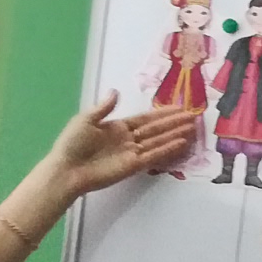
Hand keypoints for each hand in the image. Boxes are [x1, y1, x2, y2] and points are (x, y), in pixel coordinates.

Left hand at [42, 89, 199, 200]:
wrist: (67, 169)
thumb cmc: (72, 143)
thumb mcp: (85, 119)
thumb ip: (104, 108)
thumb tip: (116, 91)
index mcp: (117, 126)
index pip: (146, 118)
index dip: (162, 113)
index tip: (180, 107)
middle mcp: (128, 139)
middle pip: (156, 129)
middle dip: (174, 123)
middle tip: (193, 117)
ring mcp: (133, 153)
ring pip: (159, 141)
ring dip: (175, 135)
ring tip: (193, 128)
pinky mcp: (134, 166)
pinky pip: (155, 155)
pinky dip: (168, 149)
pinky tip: (182, 143)